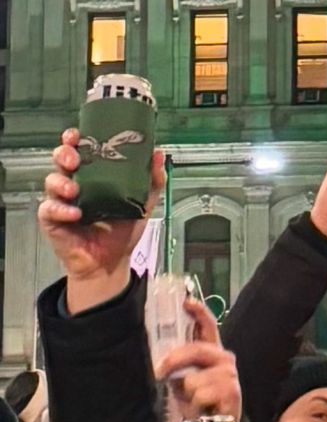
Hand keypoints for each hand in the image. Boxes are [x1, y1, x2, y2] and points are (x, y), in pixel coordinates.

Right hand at [38, 128, 165, 309]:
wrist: (111, 264)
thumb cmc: (122, 233)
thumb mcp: (142, 206)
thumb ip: (151, 182)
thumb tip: (160, 156)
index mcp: (92, 176)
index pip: (79, 149)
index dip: (75, 139)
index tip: (78, 135)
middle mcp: (74, 184)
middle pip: (60, 159)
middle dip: (64, 153)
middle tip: (74, 159)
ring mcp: (61, 202)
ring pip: (52, 181)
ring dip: (61, 182)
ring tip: (74, 191)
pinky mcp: (52, 220)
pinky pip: (50, 209)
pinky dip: (61, 210)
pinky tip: (75, 214)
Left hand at [155, 298, 241, 420]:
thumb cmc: (197, 402)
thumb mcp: (183, 379)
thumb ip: (177, 364)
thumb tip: (159, 358)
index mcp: (212, 352)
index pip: (208, 326)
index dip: (199, 312)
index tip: (186, 302)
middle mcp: (224, 359)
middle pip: (196, 350)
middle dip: (173, 361)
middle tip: (158, 373)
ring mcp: (230, 374)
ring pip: (193, 379)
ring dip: (188, 395)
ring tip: (194, 402)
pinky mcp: (232, 392)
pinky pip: (200, 394)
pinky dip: (196, 405)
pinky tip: (204, 410)